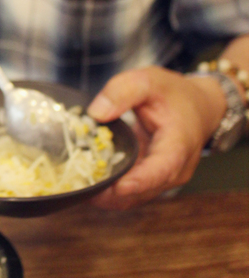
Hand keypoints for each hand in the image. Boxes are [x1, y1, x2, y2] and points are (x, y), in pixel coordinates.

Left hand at [86, 66, 226, 209]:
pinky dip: (110, 191)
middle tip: (79, 186)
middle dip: (111, 192)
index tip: (116, 187)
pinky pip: (130, 193)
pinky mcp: (152, 182)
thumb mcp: (148, 80)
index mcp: (178, 145)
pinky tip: (86, 182)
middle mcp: (175, 170)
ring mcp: (164, 180)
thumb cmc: (174, 94)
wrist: (198, 107)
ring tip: (77, 186)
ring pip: (134, 197)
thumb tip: (96, 113)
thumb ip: (122, 91)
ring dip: (107, 195)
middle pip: (142, 190)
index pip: (161, 170)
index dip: (139, 181)